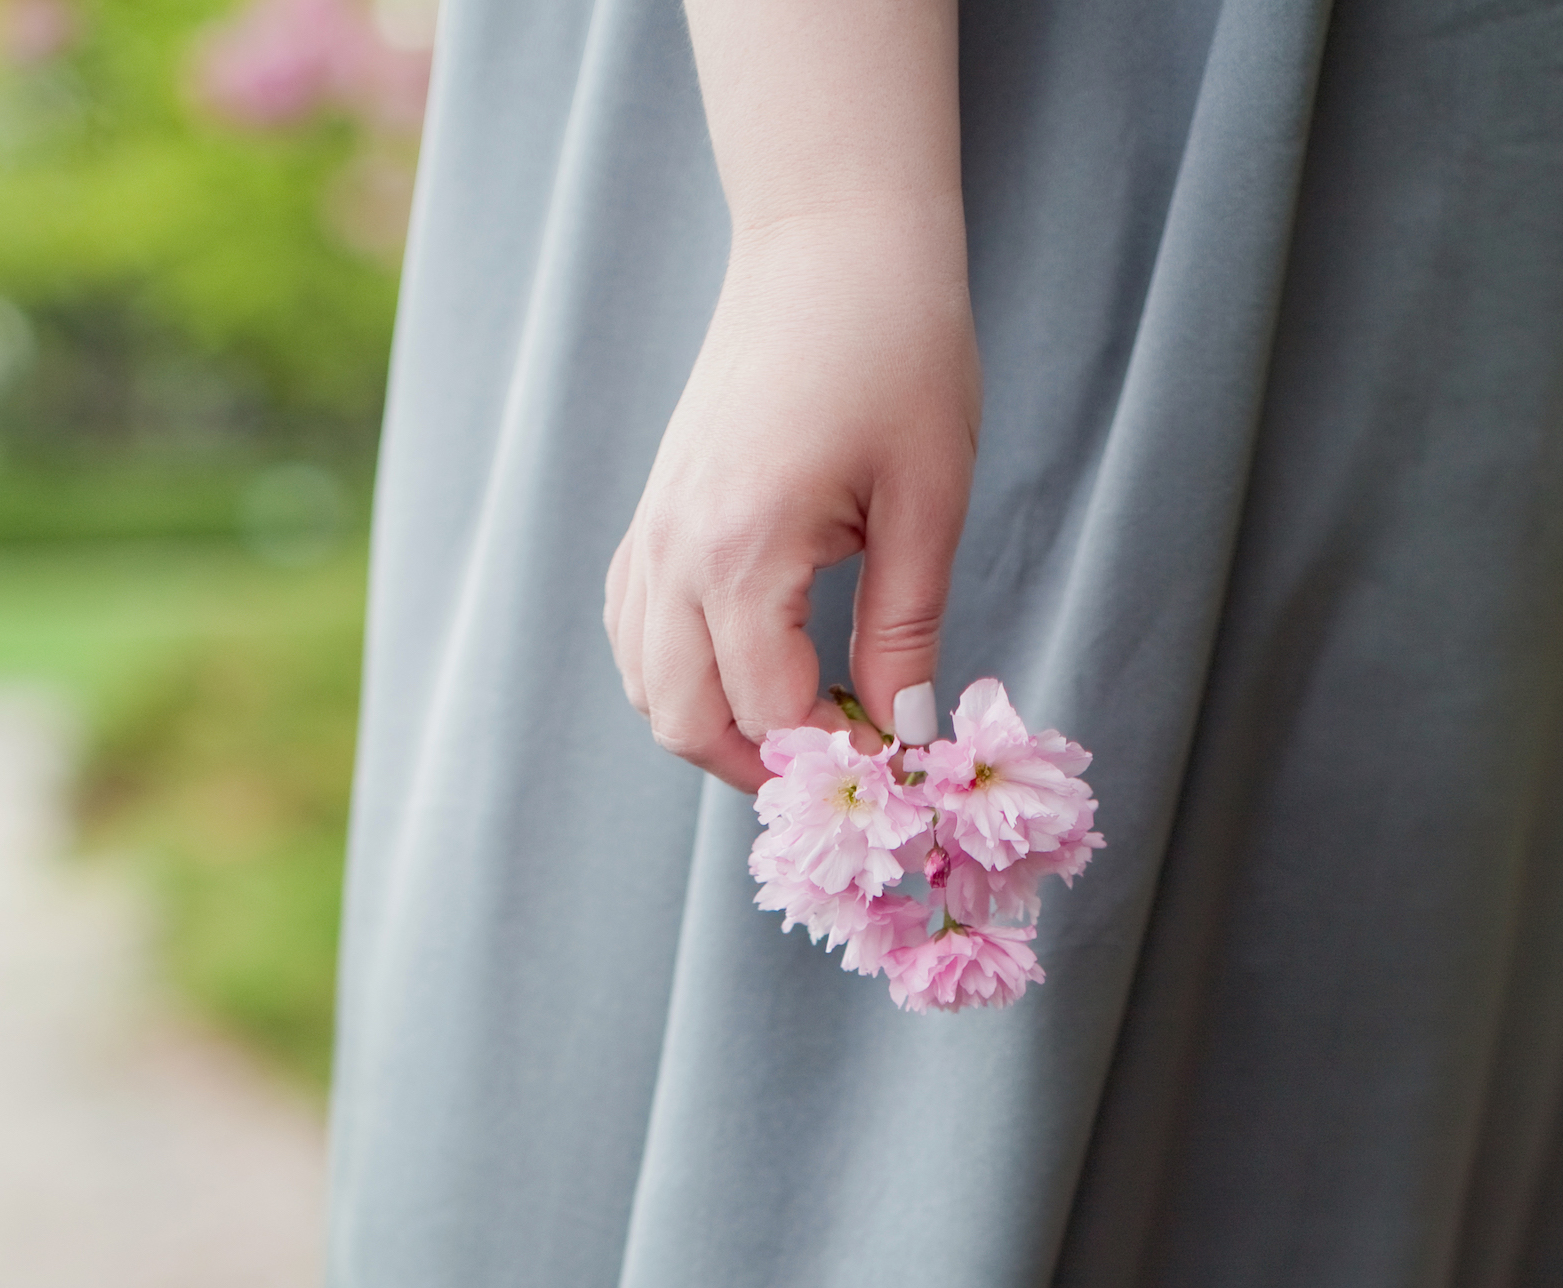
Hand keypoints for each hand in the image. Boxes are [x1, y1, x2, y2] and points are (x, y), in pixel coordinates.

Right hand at [604, 215, 979, 790]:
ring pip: (648, 684)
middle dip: (767, 767)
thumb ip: (905, 630)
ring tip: (809, 722)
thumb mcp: (927, 501)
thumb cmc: (897, 353)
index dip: (839, 756)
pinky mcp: (651, 511)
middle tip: (850, 765)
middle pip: (686, 721)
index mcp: (743, 551)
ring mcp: (650, 530)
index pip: (770, 712)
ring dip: (717, 725)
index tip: (901, 767)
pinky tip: (751, 664)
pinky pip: (634, 627)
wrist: (831, 244)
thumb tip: (901, 734)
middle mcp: (675, 550)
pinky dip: (679, 671)